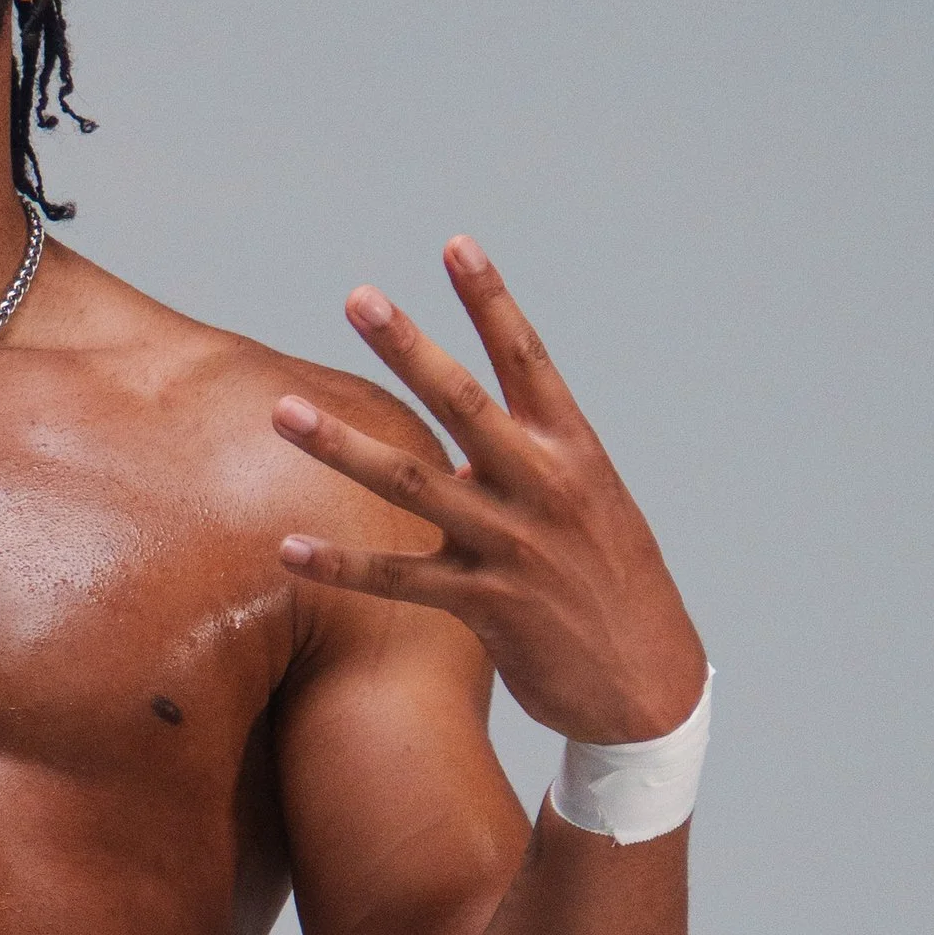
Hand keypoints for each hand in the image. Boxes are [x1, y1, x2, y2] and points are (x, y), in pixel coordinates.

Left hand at [272, 240, 703, 746]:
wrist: (651, 690)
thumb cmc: (615, 591)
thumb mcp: (590, 511)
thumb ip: (529, 468)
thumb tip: (466, 443)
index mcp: (574, 454)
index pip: (527, 360)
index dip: (490, 301)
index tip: (455, 244)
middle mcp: (543, 489)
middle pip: (462, 403)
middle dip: (407, 347)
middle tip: (358, 298)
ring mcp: (513, 546)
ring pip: (413, 484)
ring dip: (341, 446)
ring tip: (282, 411)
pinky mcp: (487, 606)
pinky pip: (398, 580)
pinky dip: (342, 565)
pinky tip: (288, 548)